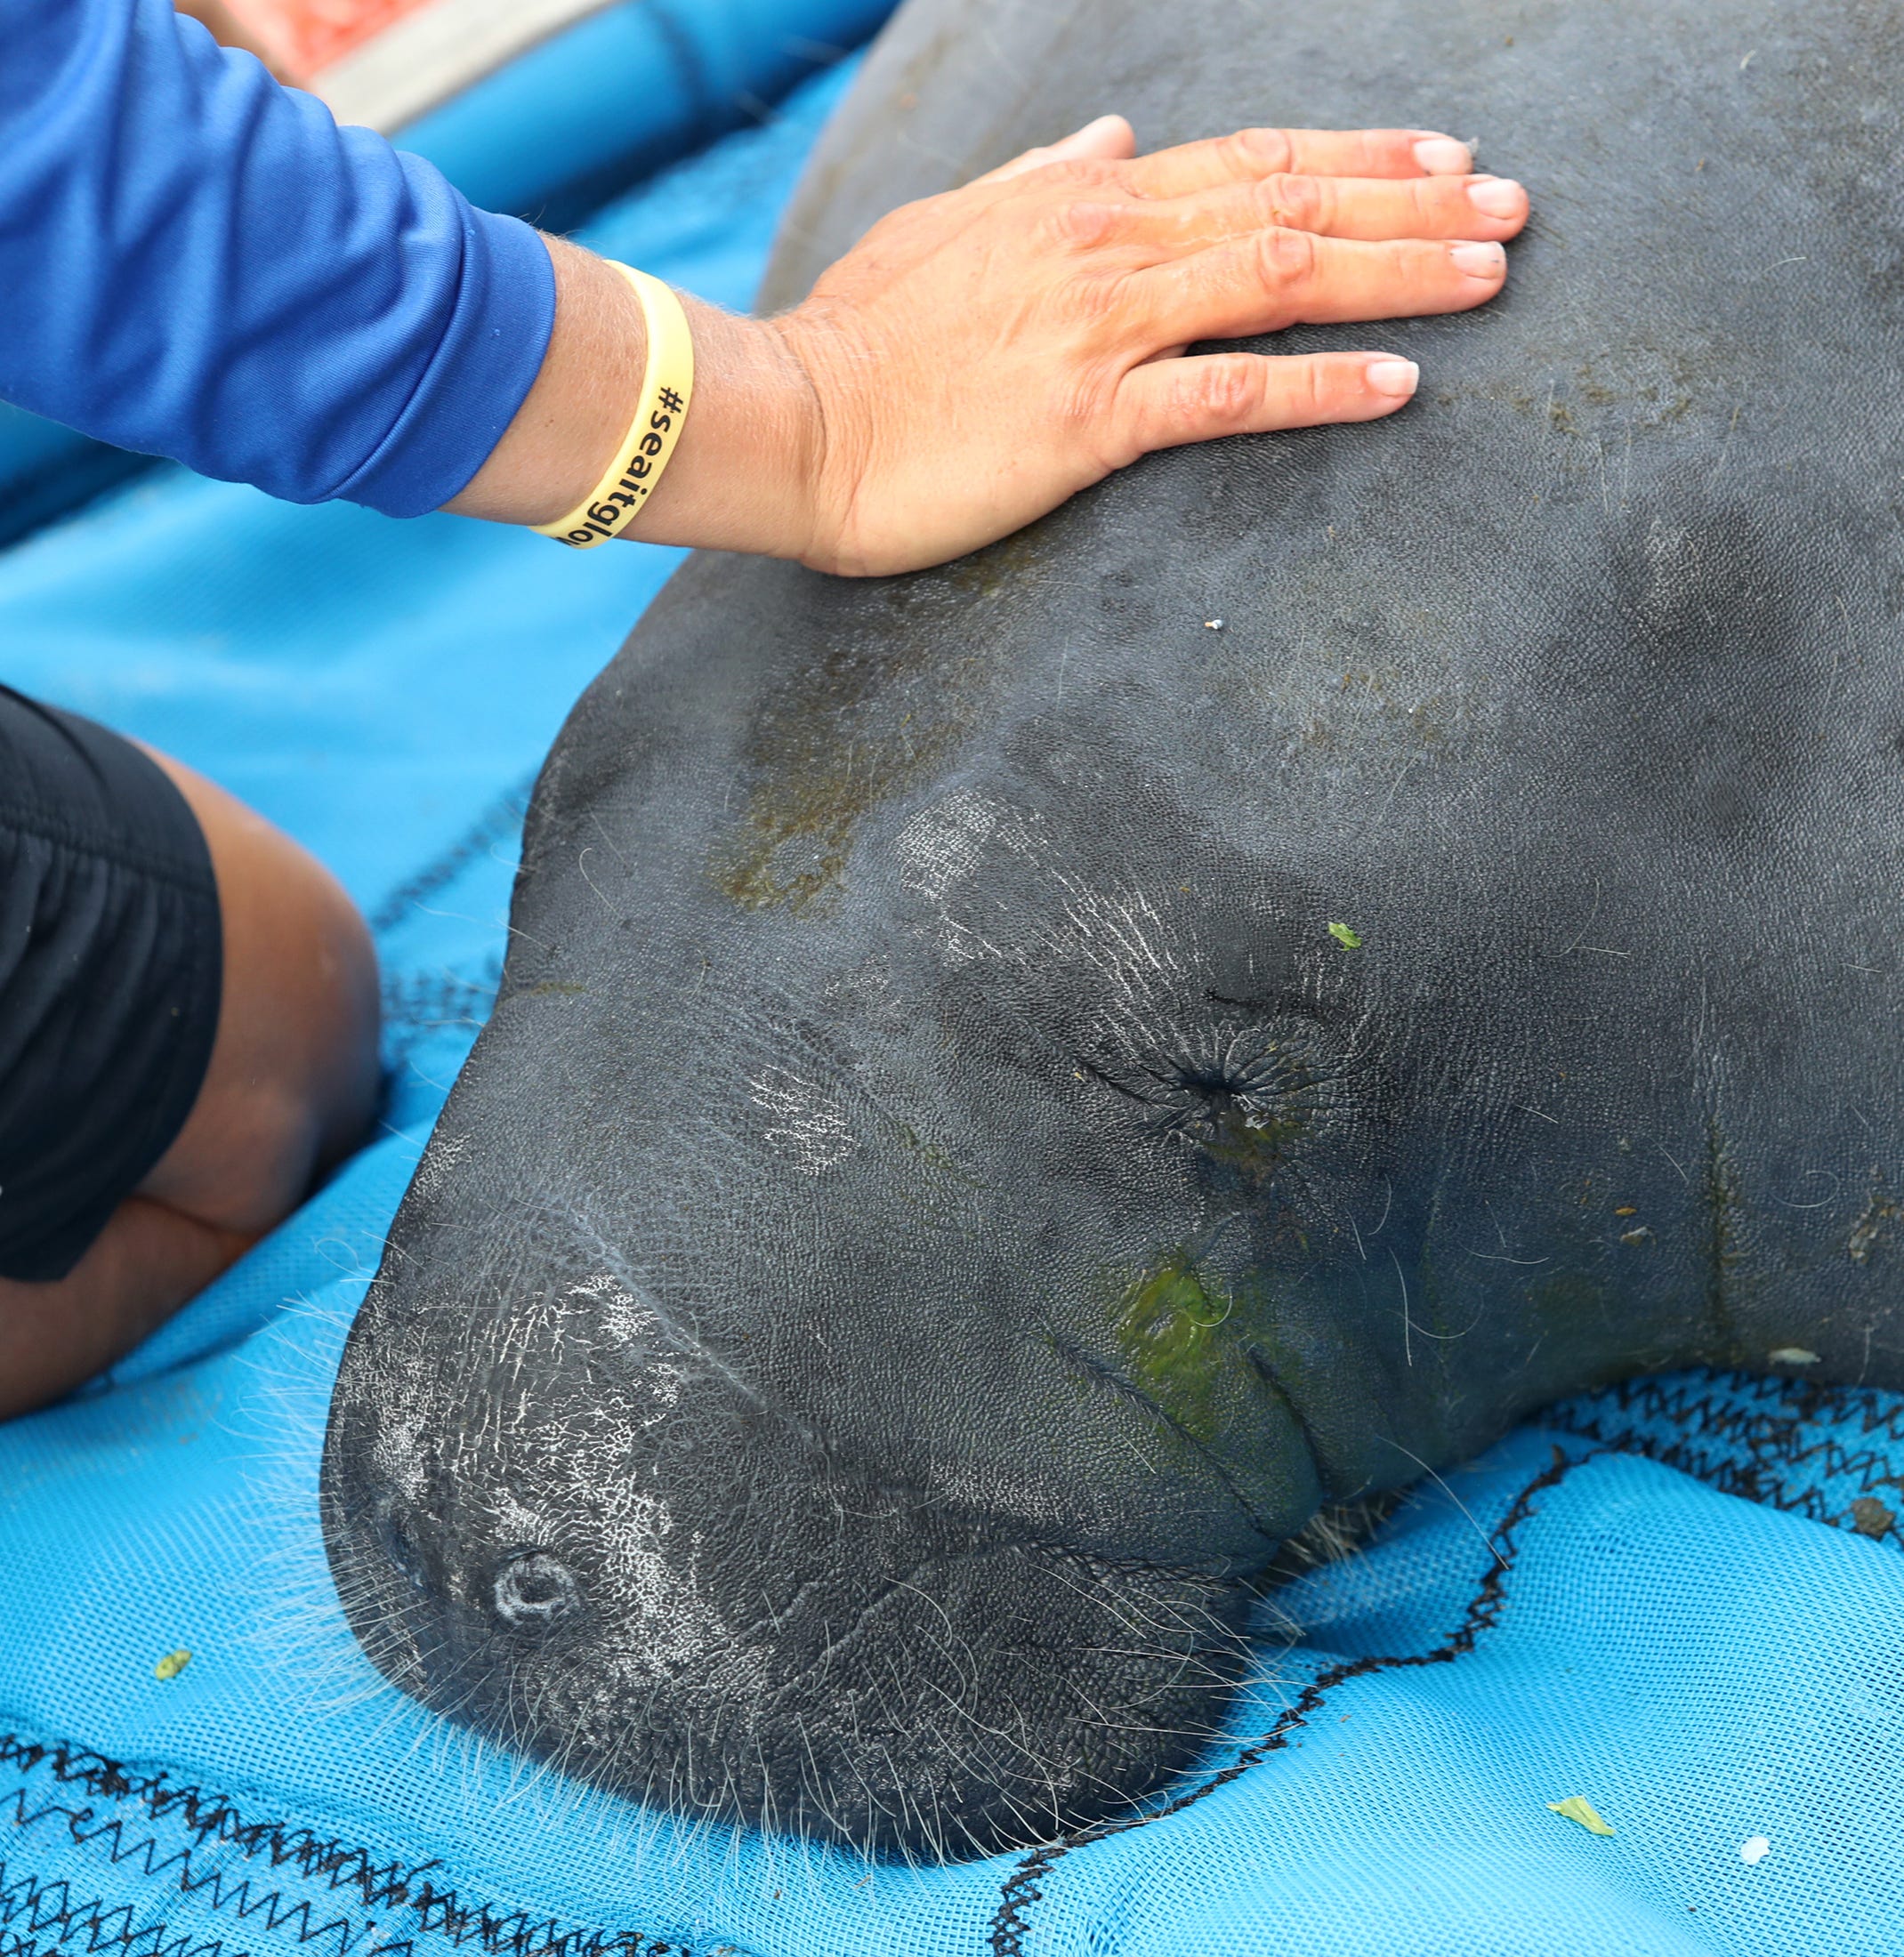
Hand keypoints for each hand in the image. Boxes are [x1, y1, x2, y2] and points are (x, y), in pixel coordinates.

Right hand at [451, 119, 1527, 576]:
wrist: (792, 419)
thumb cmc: (862, 334)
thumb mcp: (949, 227)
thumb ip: (1038, 181)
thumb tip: (1108, 137)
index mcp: (1080, 200)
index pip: (1248, 160)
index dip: (1356, 158)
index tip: (1441, 162)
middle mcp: (1107, 244)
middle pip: (1290, 203)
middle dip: (1414, 205)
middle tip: (1514, 211)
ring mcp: (1101, 327)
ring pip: (1280, 276)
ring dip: (1397, 275)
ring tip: (1492, 277)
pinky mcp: (1088, 418)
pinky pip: (1228, 393)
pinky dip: (1319, 384)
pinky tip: (1400, 386)